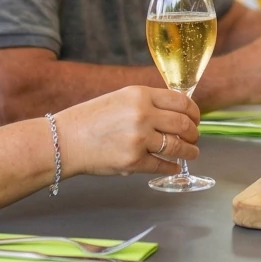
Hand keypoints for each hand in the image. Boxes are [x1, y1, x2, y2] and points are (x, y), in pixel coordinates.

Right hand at [58, 85, 201, 175]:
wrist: (65, 141)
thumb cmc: (90, 120)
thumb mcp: (120, 99)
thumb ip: (147, 103)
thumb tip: (176, 112)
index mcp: (139, 95)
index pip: (181, 101)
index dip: (194, 112)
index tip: (195, 118)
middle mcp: (142, 114)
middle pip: (183, 124)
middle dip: (193, 133)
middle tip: (194, 137)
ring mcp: (138, 139)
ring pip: (177, 146)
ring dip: (189, 151)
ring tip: (191, 152)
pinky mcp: (133, 162)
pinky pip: (162, 165)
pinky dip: (172, 167)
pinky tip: (174, 166)